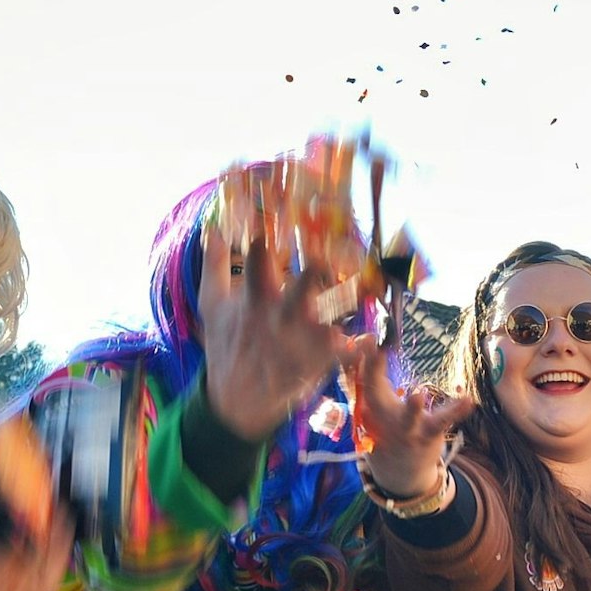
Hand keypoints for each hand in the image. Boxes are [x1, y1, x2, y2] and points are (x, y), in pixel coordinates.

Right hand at [0, 509, 74, 590]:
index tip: (23, 508)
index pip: (4, 564)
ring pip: (46, 580)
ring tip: (63, 516)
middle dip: (42, 536)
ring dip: (57, 547)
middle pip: (31, 570)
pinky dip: (56, 564)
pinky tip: (62, 542)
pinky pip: (48, 590)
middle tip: (49, 505)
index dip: (18, 536)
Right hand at [197, 176, 351, 440]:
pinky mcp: (321, 362)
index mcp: (256, 294)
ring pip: (336, 309)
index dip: (276, 217)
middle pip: (309, 275)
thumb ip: (213, 262)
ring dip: (356, 289)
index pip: (264, 248)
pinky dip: (364, 346)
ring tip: (375, 266)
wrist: (235, 401)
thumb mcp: (212, 303)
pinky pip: (349, 353)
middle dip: (328, 251)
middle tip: (348, 224)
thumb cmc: (227, 344)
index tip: (292, 189)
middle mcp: (282, 311)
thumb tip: (212, 224)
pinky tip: (379, 336)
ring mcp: (304, 337)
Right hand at [346, 336, 473, 498]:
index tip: (369, 336)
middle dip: (373, 372)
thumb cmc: (387, 426)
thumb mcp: (376, 403)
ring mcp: (407, 428)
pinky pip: (443, 421)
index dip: (365, 357)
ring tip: (417, 395)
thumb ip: (372, 373)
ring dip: (412, 408)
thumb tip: (367, 337)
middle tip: (378, 350)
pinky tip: (469, 400)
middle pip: (376, 395)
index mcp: (370, 405)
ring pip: (409, 418)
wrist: (399, 470)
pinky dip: (456, 410)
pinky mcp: (428, 434)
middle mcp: (385, 417)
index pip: (363, 378)